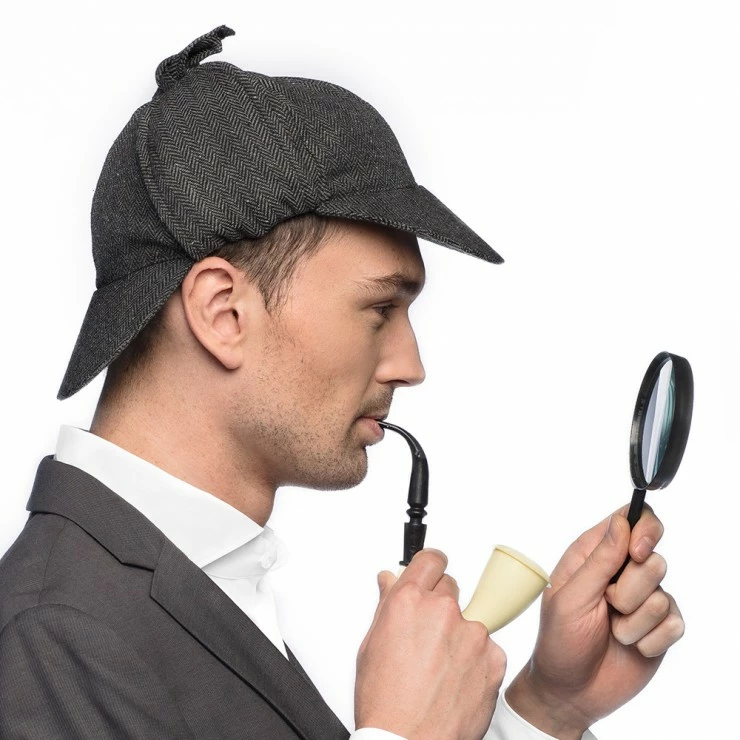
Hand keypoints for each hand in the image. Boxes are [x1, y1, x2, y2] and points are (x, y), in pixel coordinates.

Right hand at [355, 549, 505, 739]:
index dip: (430, 566)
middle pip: (450, 587)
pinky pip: (487, 647)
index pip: (430, 559)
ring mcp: (471, 634)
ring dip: (458, 635)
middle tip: (428, 635)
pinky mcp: (493, 658)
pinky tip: (456, 681)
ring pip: (469, 620)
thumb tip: (389, 581)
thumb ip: (386, 605)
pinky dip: (476, 660)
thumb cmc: (386, 702)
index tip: (432, 572)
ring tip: (440, 668)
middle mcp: (442, 611)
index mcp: (409, 602)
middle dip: (440, 604)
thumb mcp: (371, 646)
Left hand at [506, 506, 683, 738]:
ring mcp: (642, 599)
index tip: (638, 552)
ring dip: (634, 620)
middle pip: (654, 556)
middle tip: (609, 604)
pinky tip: (630, 647)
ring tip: (612, 631)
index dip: (644, 528)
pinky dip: (649, 640)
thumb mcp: (571, 597)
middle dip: (632, 588)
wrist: (571, 691)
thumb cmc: (559, 639)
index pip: (631, 519)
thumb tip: (622, 522)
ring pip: (663, 593)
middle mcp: (621, 572)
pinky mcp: (659, 628)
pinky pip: (674, 623)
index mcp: (593, 555)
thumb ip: (599, 559)